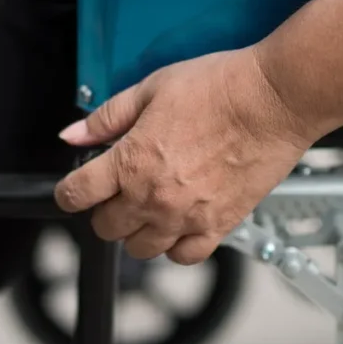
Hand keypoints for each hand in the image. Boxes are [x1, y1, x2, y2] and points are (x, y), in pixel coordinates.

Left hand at [54, 47, 313, 264]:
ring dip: (137, 231)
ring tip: (150, 206)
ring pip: (140, 249)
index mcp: (131, 162)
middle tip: (118, 190)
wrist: (273, 99)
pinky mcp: (218, 226)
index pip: (76, 194)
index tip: (76, 188)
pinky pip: (184, 256)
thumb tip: (73, 135)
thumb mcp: (150, 89)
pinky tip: (178, 224)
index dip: (69, 191)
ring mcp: (185, 217)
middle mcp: (153, 197)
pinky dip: (175, 247)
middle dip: (104, 210)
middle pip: (106, 228)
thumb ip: (106, 118)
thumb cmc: (219, 87)